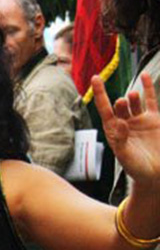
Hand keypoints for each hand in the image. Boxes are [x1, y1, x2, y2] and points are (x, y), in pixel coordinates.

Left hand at [93, 73, 159, 187]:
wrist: (155, 174)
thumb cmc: (136, 168)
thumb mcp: (125, 156)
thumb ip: (121, 140)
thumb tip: (120, 123)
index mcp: (113, 131)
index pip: (104, 109)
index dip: (100, 94)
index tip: (95, 78)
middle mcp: (124, 123)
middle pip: (119, 107)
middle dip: (119, 103)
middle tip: (122, 102)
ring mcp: (139, 120)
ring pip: (134, 103)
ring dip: (132, 98)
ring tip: (131, 96)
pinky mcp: (154, 120)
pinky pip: (150, 101)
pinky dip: (148, 88)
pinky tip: (145, 75)